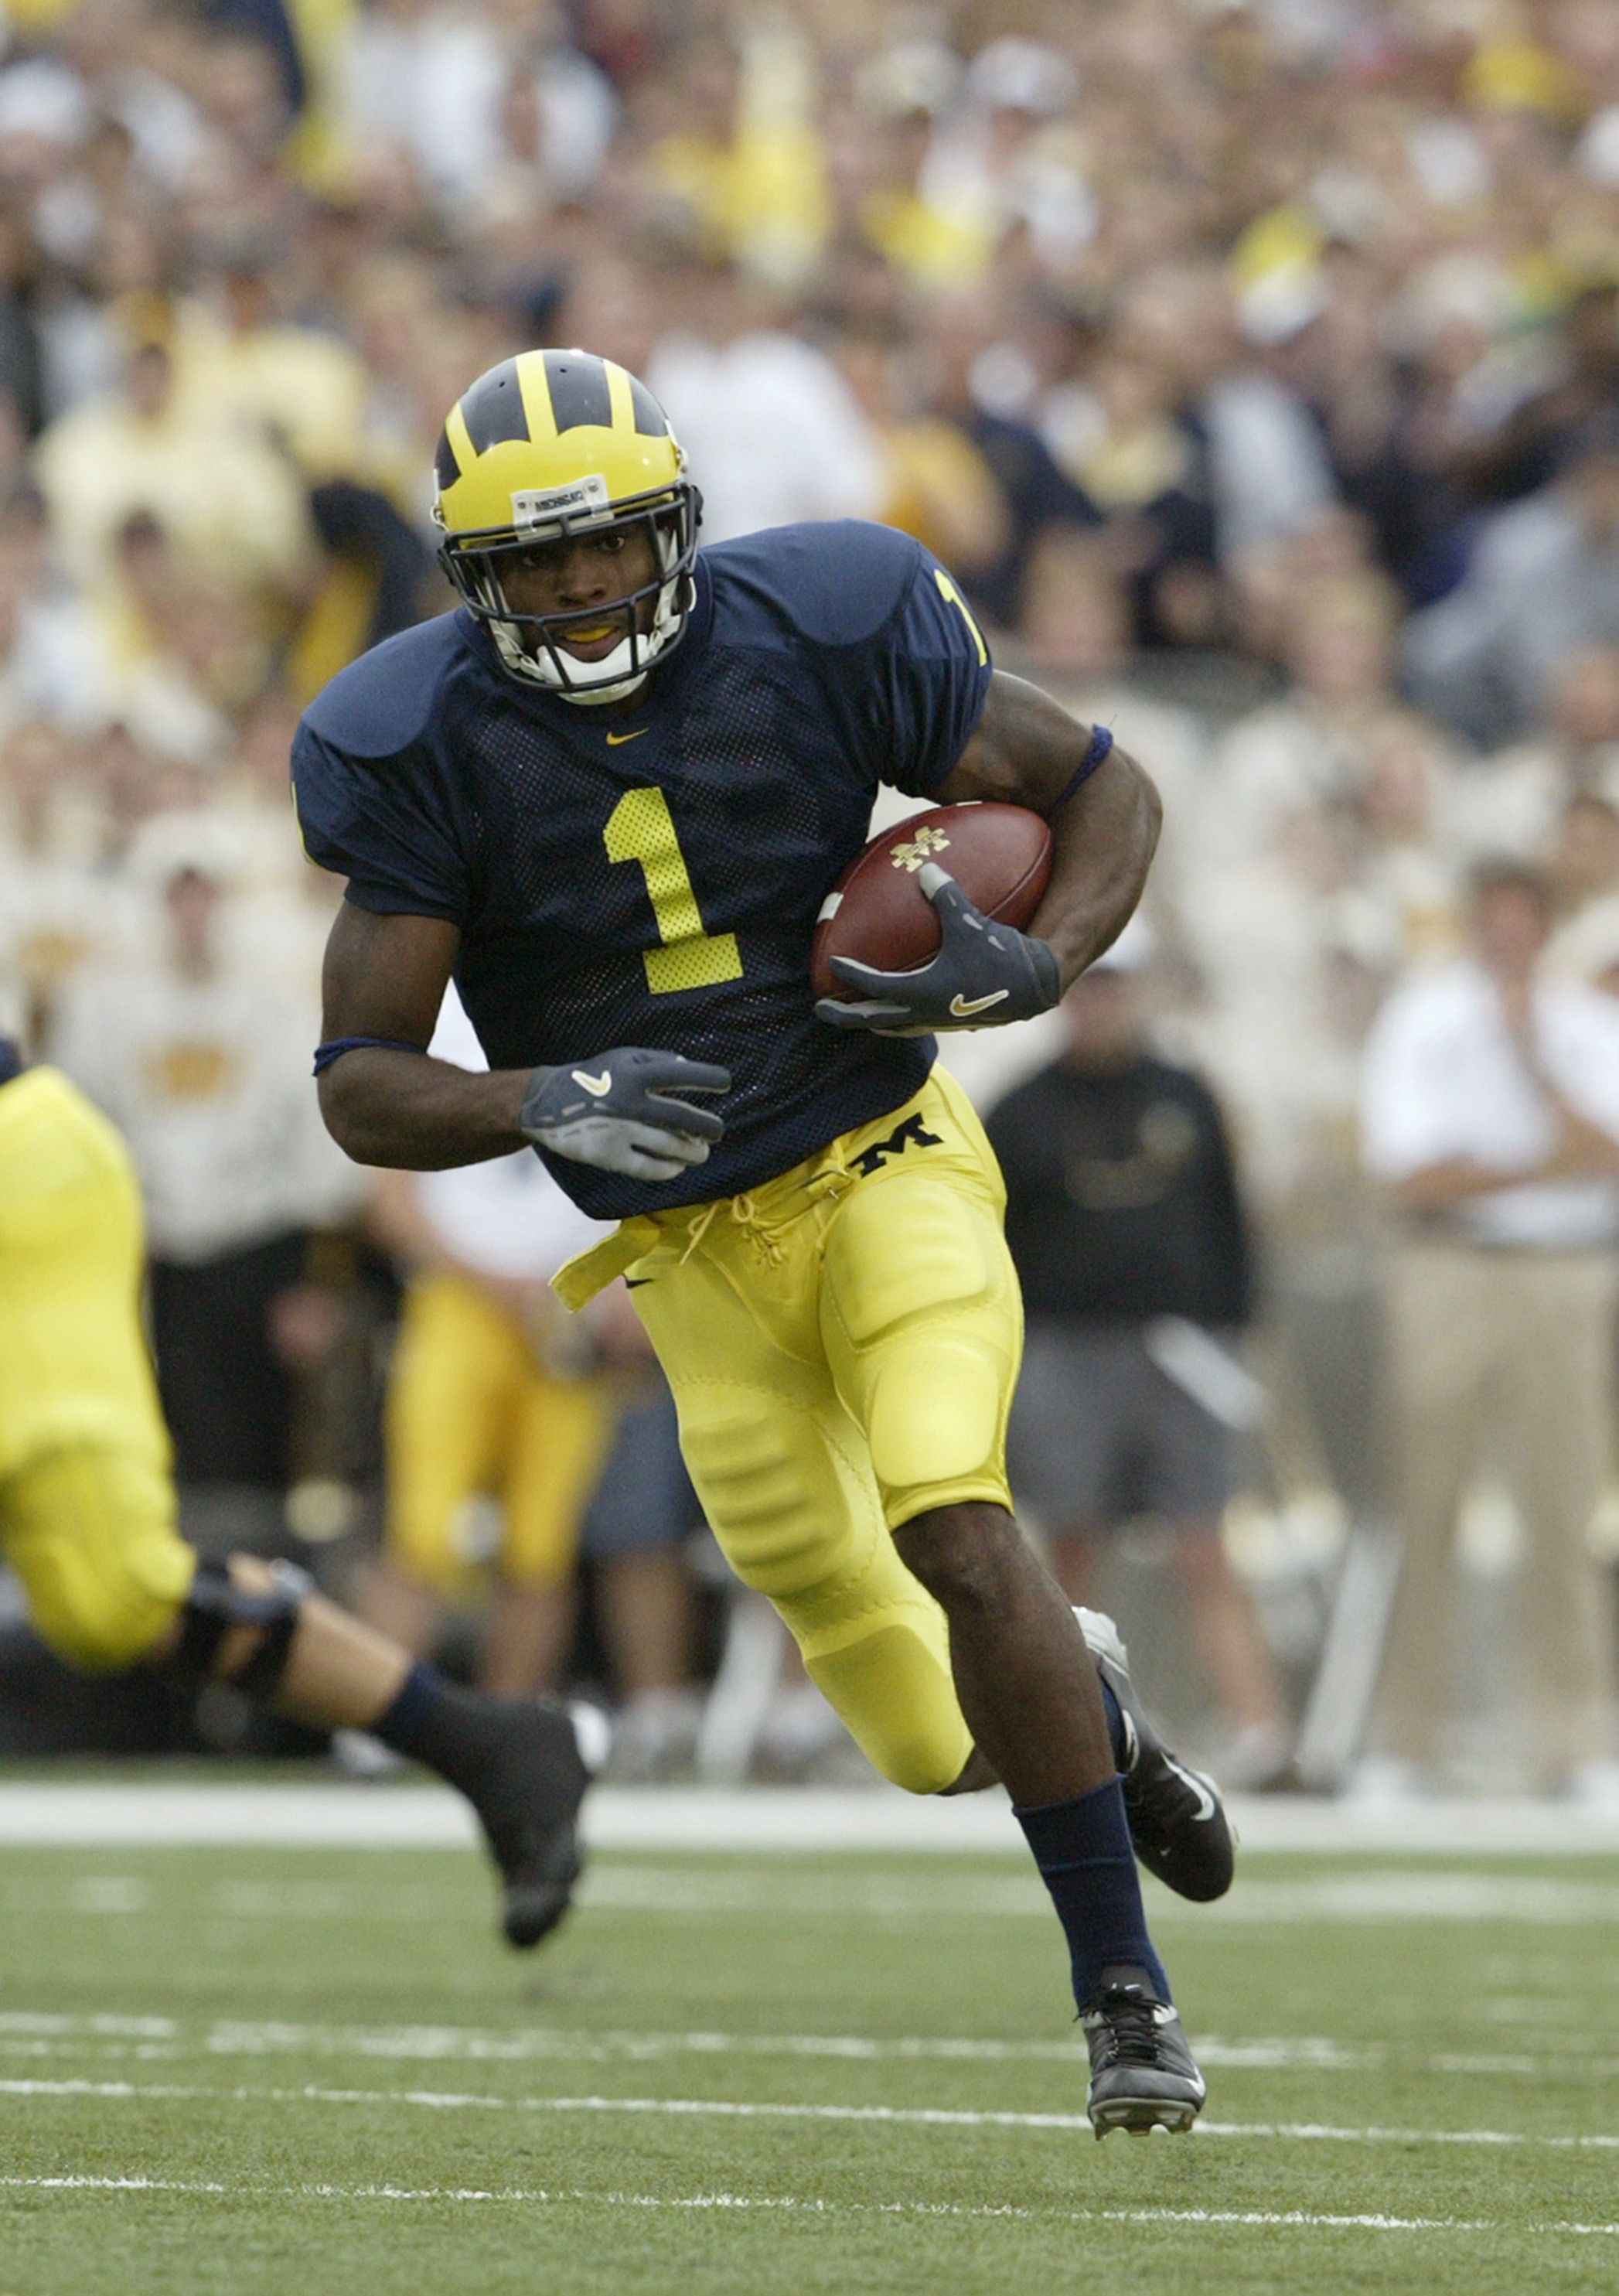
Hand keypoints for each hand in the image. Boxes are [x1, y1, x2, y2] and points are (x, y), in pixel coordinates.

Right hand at [520, 1048, 728, 1180]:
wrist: (548, 1103)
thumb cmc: (595, 1077)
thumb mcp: (622, 1057)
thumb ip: (657, 1060)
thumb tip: (689, 1066)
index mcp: (636, 1074)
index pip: (684, 1075)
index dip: (711, 1079)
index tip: (726, 1084)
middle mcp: (631, 1102)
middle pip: (684, 1119)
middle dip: (709, 1127)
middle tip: (717, 1131)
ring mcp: (621, 1131)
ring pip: (671, 1148)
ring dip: (694, 1152)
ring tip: (701, 1152)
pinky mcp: (610, 1157)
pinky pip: (649, 1169)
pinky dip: (669, 1170)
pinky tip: (678, 1168)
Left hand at [815, 862, 1060, 1036]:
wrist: (1036, 989)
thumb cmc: (1001, 956)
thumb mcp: (971, 922)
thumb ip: (946, 896)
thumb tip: (926, 869)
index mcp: (921, 992)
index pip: (873, 986)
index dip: (850, 974)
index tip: (832, 962)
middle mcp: (924, 1013)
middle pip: (873, 1020)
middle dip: (845, 1016)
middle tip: (820, 1008)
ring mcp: (939, 1021)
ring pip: (895, 1026)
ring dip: (873, 1020)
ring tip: (858, 1013)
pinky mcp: (954, 1022)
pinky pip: (917, 1022)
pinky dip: (901, 1017)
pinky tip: (905, 1005)